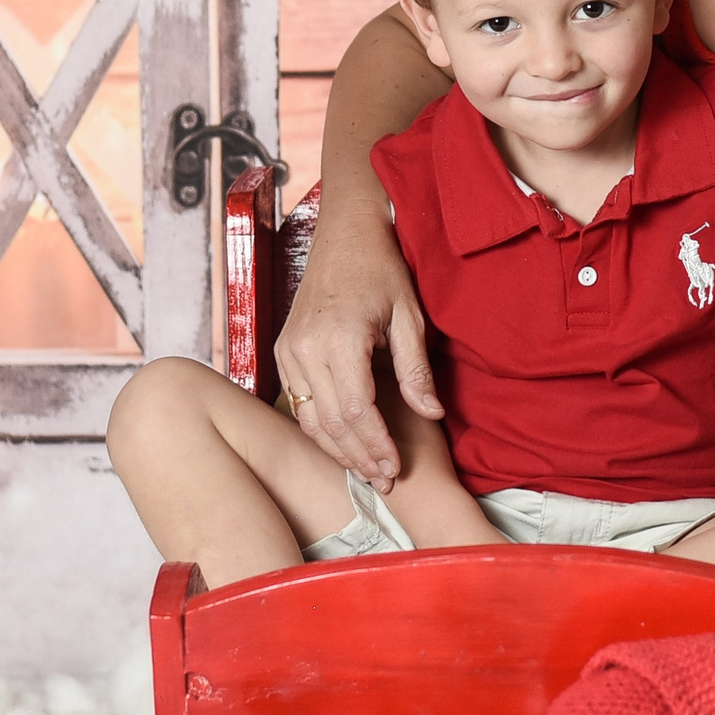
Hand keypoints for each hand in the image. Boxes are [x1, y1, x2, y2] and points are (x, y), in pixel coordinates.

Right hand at [273, 221, 441, 490]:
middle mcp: (305, 347)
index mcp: (339, 338)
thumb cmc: (381, 269)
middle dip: (359, 457)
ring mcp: (289, 349)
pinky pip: (298, 402)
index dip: (376, 445)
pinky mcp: (283, 350)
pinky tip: (343, 444)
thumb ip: (416, 368)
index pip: (356, 411)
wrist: (345, 233)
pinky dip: (319, 428)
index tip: (397, 467)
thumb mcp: (409, 316)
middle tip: (385, 481)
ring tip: (366, 471)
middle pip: (330, 422)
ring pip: (309, 418)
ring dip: (338, 449)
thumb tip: (431, 414)